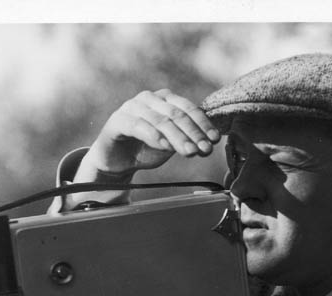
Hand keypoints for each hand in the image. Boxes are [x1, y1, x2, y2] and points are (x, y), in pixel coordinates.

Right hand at [74, 89, 220, 182]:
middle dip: (193, 133)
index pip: (188, 108)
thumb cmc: (145, 149)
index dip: (203, 124)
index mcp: (165, 99)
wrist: (116, 161)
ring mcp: (132, 107)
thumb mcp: (171, 144)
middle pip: (177, 114)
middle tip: (205, 150)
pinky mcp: (118, 120)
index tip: (215, 140)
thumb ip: (186, 138)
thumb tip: (209, 140)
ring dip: (178, 137)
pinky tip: (165, 146)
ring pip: (160, 120)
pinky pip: (138, 126)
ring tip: (190, 152)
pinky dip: (153, 136)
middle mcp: (149, 98)